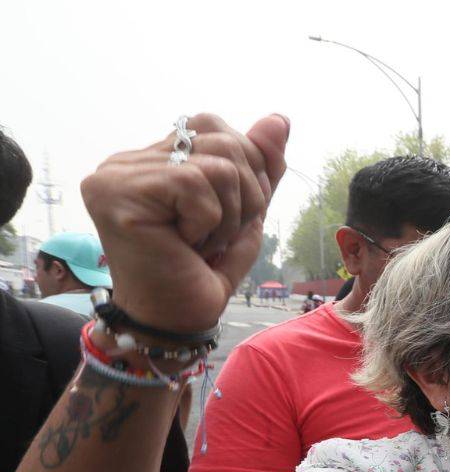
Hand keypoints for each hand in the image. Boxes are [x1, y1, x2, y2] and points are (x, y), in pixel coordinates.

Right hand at [80, 113, 288, 334]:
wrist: (176, 321)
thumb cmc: (202, 272)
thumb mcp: (244, 211)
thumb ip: (260, 165)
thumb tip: (280, 119)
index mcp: (150, 159)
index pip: (215, 128)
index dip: (247, 172)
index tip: (227, 219)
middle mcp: (126, 160)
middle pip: (222, 139)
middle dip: (245, 195)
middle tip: (216, 236)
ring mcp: (116, 174)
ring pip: (217, 162)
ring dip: (229, 214)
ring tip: (202, 242)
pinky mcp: (117, 192)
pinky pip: (197, 182)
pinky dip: (209, 221)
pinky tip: (186, 244)